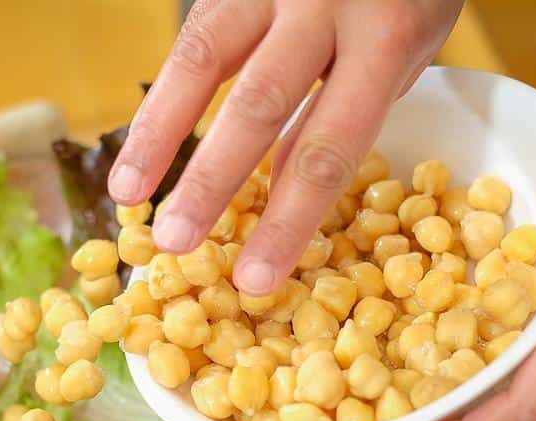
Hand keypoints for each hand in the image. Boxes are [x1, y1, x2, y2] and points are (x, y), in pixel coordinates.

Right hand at [107, 0, 463, 293]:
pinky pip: (196, 33)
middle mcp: (324, 2)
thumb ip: (346, 106)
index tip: (253, 277)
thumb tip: (283, 181)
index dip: (288, 219)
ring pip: (202, 59)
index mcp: (388, 35)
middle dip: (210, 183)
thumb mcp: (408, 45)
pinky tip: (144, 140)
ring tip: (127, 196)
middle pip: (258, 106)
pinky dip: (167, 92)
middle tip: (173, 246)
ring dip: (159, 133)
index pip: (329, 145)